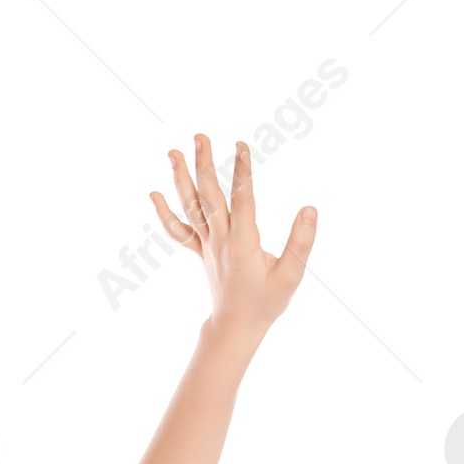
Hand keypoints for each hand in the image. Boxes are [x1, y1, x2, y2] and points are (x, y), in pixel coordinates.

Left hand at [151, 135, 314, 347]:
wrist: (236, 328)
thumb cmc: (265, 303)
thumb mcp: (291, 276)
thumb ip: (301, 242)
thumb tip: (310, 208)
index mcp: (243, 242)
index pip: (242, 198)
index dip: (242, 171)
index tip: (241, 145)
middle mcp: (220, 240)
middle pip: (209, 195)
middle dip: (203, 164)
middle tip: (199, 135)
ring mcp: (207, 245)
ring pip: (191, 208)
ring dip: (180, 179)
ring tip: (172, 153)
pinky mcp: (202, 252)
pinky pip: (180, 230)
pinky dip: (165, 213)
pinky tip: (154, 194)